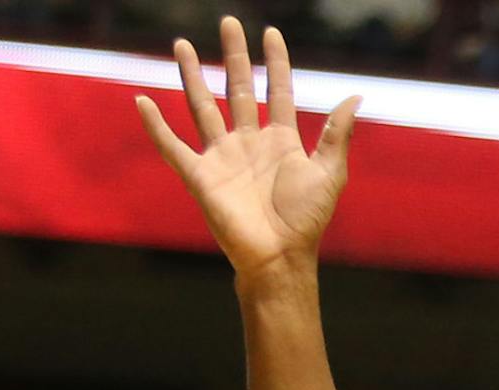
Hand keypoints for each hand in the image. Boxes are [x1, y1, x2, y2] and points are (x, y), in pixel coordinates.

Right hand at [136, 18, 359, 280]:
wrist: (280, 257)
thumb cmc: (307, 221)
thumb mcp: (329, 173)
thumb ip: (337, 135)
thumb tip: (356, 97)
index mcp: (282, 142)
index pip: (278, 92)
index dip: (276, 64)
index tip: (272, 33)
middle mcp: (250, 144)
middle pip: (239, 90)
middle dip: (235, 57)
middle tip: (230, 23)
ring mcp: (223, 157)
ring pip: (203, 106)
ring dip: (192, 76)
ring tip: (183, 45)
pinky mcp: (200, 176)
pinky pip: (172, 146)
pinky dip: (156, 126)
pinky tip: (142, 101)